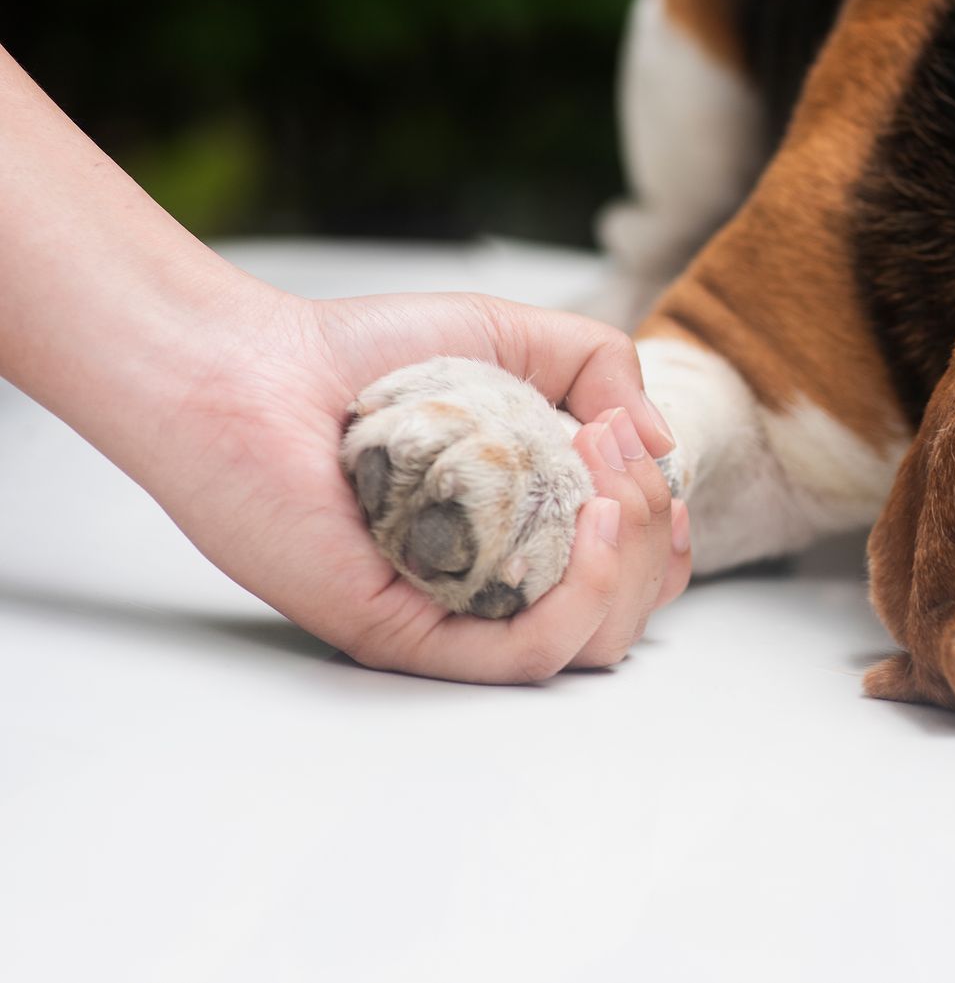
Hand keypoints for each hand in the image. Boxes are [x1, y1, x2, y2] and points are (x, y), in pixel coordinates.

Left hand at [154, 288, 692, 681]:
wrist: (255, 370)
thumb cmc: (365, 356)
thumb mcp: (517, 336)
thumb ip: (603, 366)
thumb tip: (663, 444)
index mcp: (521, 536)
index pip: (632, 576)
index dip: (662, 528)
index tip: (639, 453)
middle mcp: (492, 587)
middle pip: (628, 616)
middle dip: (650, 532)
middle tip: (609, 450)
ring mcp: (452, 618)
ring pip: (593, 645)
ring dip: (628, 561)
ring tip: (602, 483)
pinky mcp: (407, 637)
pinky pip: (525, 656)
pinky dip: (585, 597)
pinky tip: (592, 522)